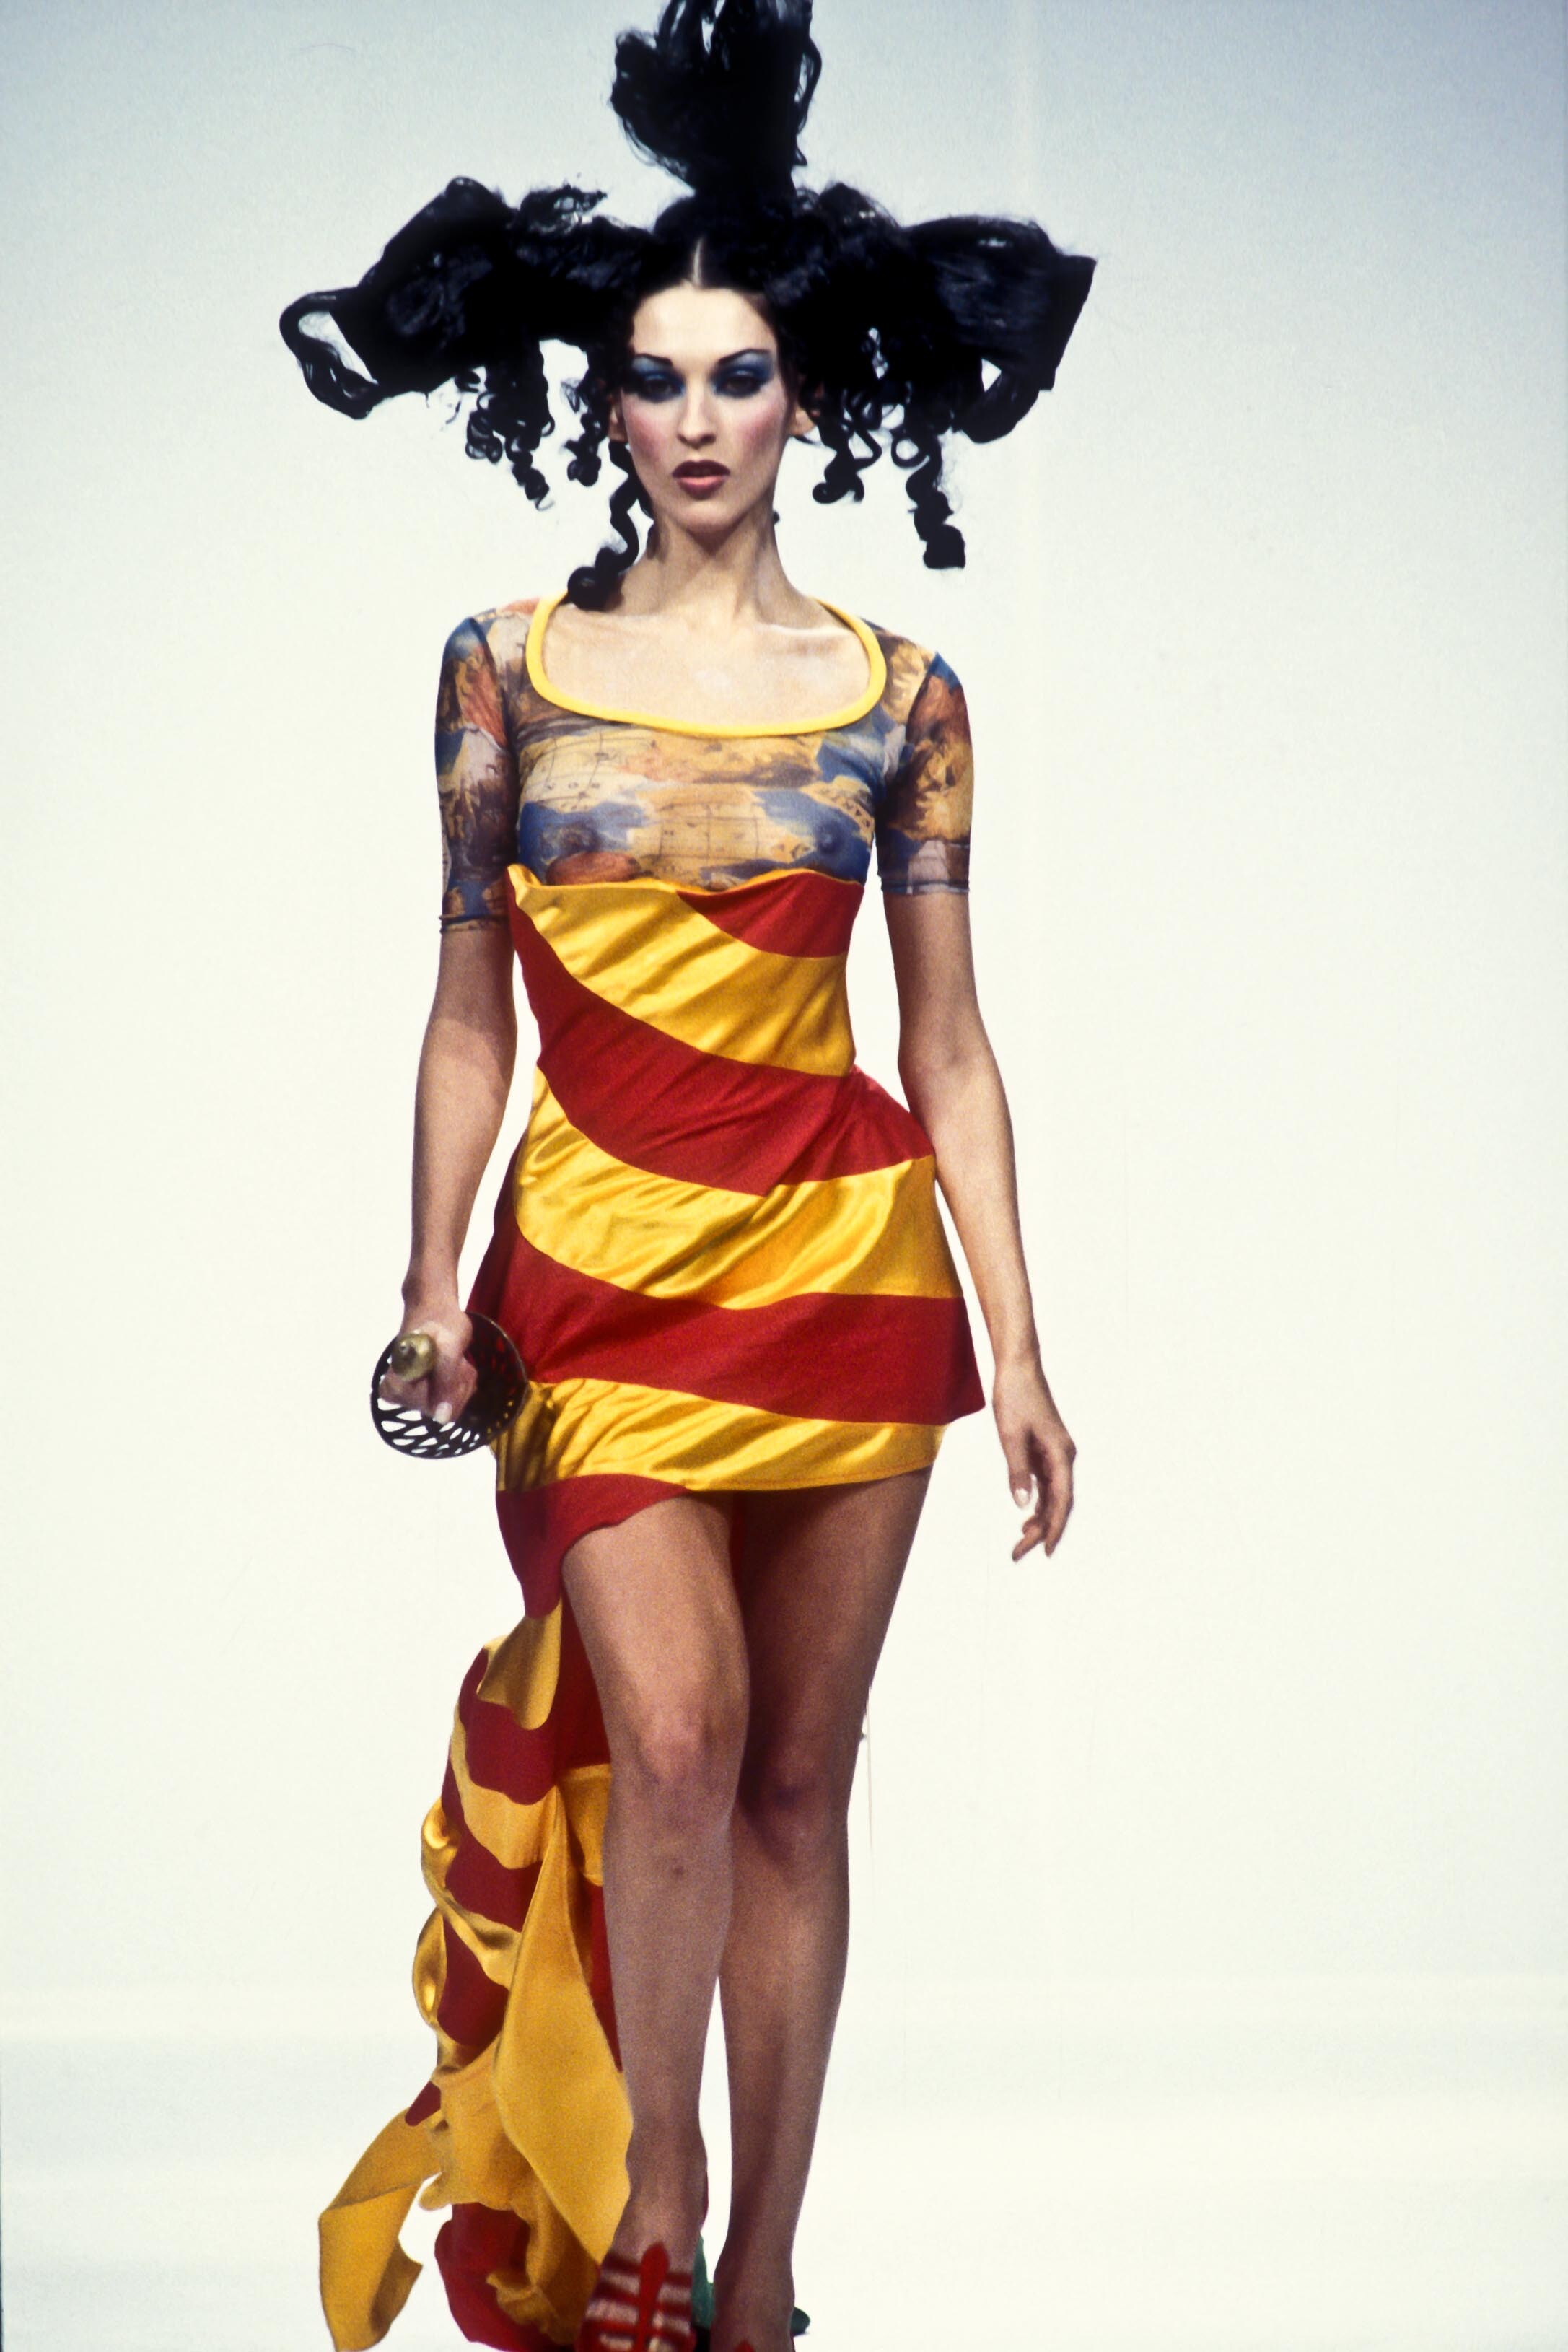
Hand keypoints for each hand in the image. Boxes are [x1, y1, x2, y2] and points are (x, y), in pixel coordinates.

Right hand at [378, 1299, 476, 1425]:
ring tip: (455, 1359)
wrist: (435, 1310)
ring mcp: (411, 1397)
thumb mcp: (448, 1346)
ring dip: (462, 1382)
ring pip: (451, 1408)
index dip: (452, 1386)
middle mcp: (398, 1396)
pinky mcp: (424, 1396)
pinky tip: (455, 1366)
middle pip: (444, 1411)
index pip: (435, 1408)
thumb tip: (442, 1419)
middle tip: (456, 1359)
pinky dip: (461, 1384)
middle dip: (459, 1384)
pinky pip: (452, 1404)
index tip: (451, 1360)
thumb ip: (445, 1381)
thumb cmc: (440, 1323)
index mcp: (396, 1385)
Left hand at [994, 1355, 1075, 1559]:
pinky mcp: (1045, 1449)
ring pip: (1052, 1495)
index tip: (1044, 1550)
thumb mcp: (1011, 1437)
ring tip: (1021, 1541)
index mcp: (1061, 1455)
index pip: (1062, 1501)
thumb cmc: (1014, 1397)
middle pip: (1058, 1503)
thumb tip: (1022, 1505)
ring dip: (1039, 1519)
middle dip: (1041, 1530)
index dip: (1054, 1528)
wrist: (1017, 1368)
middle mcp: (1063, 1456)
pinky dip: (1037, 1502)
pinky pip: (1045, 1483)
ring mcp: (1055, 1453)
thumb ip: (1017, 1472)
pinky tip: (1026, 1516)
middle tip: (1019, 1553)